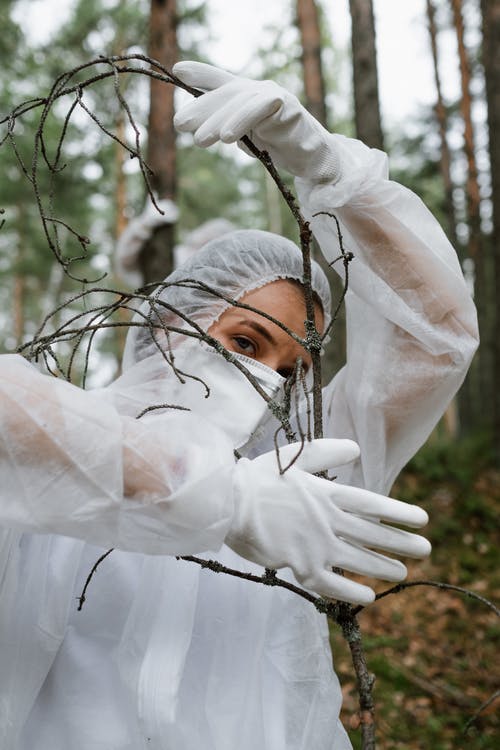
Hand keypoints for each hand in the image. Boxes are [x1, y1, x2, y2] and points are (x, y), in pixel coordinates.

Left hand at [173, 61, 339, 183]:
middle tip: (180, 124)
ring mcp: (272, 94)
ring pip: (240, 102)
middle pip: (226, 93)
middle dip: (201, 108)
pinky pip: (260, 109)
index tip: (179, 70)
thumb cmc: (279, 146)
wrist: (311, 157)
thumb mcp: (247, 138)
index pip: (221, 81)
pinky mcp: (286, 105)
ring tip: (200, 140)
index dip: (201, 74)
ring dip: (218, 121)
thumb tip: (196, 130)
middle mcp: (257, 90)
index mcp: (246, 96)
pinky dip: (243, 120)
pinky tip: (228, 137)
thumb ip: (227, 129)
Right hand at [226, 439, 430, 604]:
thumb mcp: (294, 458)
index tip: (422, 520)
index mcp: (326, 493)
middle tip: (426, 550)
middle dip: (402, 543)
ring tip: (403, 572)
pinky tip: (369, 597)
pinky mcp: (299, 566)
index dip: (400, 513)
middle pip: (372, 534)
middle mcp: (327, 520)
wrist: (227, 503)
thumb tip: (355, 447)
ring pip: (358, 559)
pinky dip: (352, 591)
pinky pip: (332, 584)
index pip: (373, 504)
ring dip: (384, 567)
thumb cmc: (258, 479)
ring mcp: (315, 545)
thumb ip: (327, 452)